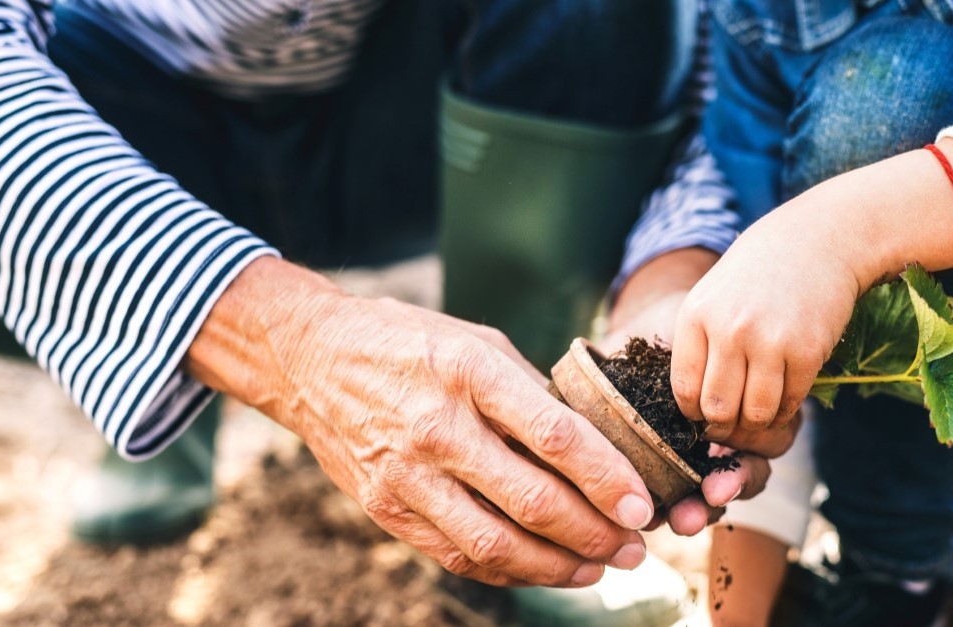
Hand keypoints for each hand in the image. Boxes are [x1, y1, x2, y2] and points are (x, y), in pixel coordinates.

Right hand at [187, 258, 654, 586]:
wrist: (310, 357)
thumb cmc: (409, 342)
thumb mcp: (478, 341)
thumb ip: (531, 393)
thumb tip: (593, 446)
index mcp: (470, 372)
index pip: (555, 436)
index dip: (606, 478)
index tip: (643, 505)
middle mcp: (437, 426)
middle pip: (532, 500)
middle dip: (595, 534)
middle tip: (634, 548)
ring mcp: (406, 473)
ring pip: (495, 543)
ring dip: (557, 566)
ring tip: (598, 569)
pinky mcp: (385, 507)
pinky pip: (456, 554)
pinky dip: (507, 570)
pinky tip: (542, 568)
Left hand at [672, 211, 860, 437]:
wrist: (818, 239)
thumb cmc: (759, 272)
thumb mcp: (712, 295)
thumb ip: (699, 343)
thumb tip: (693, 407)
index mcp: (697, 315)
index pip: (684, 389)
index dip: (693, 412)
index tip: (705, 413)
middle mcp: (730, 330)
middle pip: (717, 409)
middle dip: (724, 425)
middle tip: (733, 422)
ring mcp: (770, 341)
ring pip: (755, 414)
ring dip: (757, 422)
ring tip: (759, 412)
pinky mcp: (808, 352)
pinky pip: (790, 403)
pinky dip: (786, 410)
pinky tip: (783, 398)